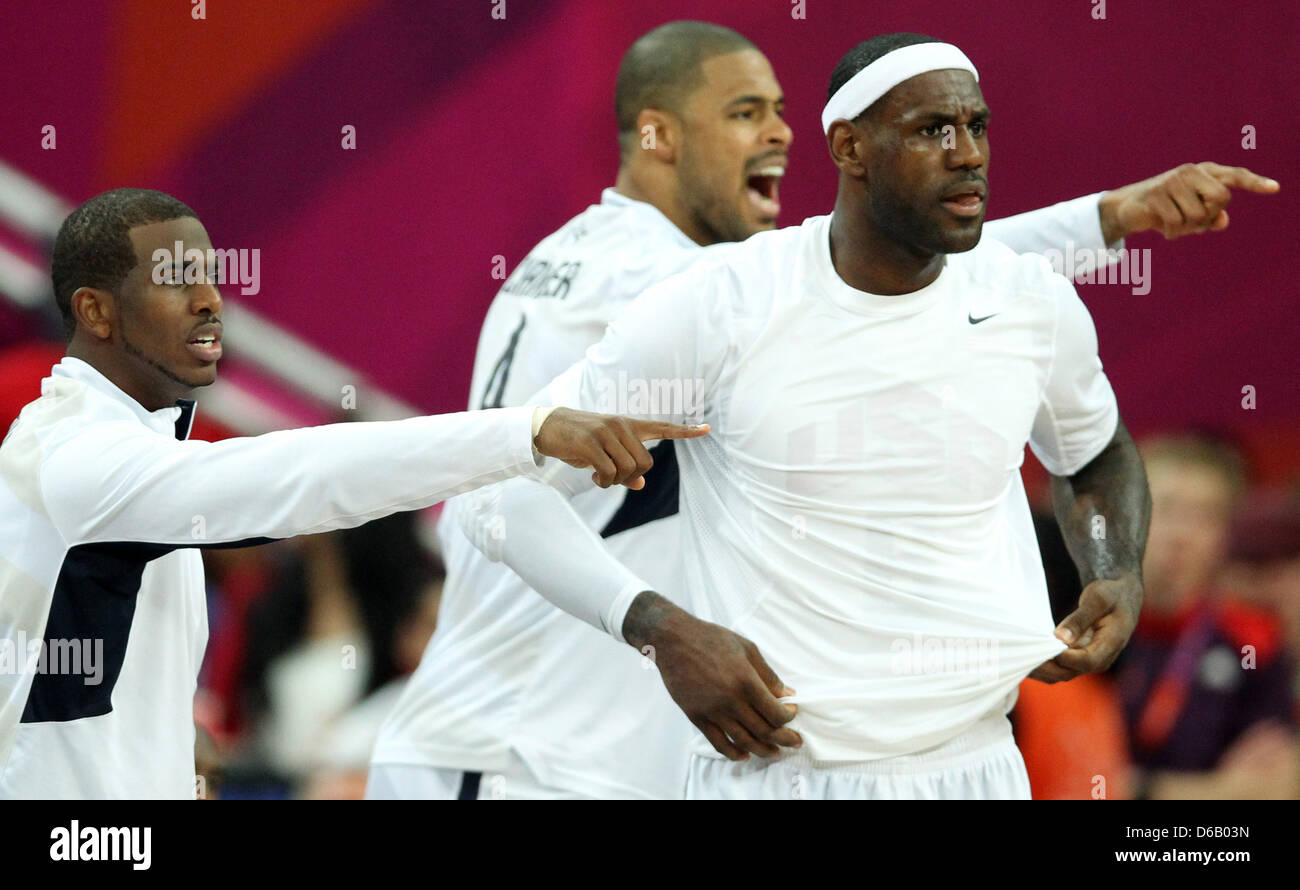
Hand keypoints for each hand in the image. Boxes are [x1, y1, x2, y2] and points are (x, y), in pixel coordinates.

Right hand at [533, 407, 708, 489]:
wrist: (548, 427)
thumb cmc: (579, 441)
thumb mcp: (603, 453)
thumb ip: (624, 466)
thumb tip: (640, 483)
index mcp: (628, 425)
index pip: (662, 427)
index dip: (686, 431)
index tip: (707, 429)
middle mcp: (621, 425)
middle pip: (645, 463)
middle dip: (631, 476)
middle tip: (612, 478)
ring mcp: (606, 433)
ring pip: (628, 469)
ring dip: (615, 481)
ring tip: (599, 477)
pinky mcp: (591, 443)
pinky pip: (609, 473)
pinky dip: (604, 483)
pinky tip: (593, 477)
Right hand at [623, 592, 801, 760]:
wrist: (673, 640)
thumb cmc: (711, 639)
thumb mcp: (747, 648)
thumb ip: (768, 674)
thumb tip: (787, 694)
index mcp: (746, 681)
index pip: (775, 713)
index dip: (788, 717)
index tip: (791, 712)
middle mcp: (731, 700)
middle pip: (764, 731)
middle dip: (784, 739)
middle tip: (794, 742)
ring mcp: (712, 711)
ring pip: (744, 742)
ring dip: (763, 751)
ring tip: (775, 753)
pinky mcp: (697, 717)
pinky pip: (718, 743)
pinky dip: (734, 753)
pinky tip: (745, 755)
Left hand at [1029, 572, 1142, 682]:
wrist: (1122, 596)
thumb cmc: (1111, 593)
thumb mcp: (1099, 599)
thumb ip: (1080, 618)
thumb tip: (1061, 638)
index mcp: (1111, 644)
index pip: (1086, 661)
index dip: (1064, 658)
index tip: (1041, 649)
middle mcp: (1101, 659)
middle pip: (1069, 672)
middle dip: (1044, 667)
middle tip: (1018, 655)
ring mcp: (1089, 661)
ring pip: (1061, 673)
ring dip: (1040, 668)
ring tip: (1015, 656)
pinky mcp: (1078, 659)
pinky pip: (1058, 667)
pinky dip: (1042, 664)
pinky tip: (1022, 654)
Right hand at [1098, 162, 1278, 242]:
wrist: (1129, 208)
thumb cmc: (1166, 209)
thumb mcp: (1191, 213)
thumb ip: (1211, 217)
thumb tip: (1221, 221)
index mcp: (1204, 172)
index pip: (1234, 176)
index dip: (1254, 183)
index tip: (1275, 189)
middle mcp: (1191, 171)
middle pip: (1221, 199)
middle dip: (1209, 216)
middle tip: (1193, 220)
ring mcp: (1173, 181)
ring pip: (1197, 215)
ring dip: (1187, 229)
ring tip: (1174, 226)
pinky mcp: (1156, 194)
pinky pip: (1177, 223)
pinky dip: (1172, 233)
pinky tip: (1164, 229)